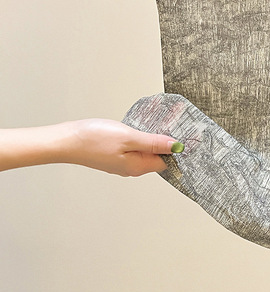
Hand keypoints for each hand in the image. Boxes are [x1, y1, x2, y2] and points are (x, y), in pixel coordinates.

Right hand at [0, 119, 183, 175]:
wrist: (65, 140)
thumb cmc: (94, 139)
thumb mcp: (129, 137)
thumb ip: (153, 142)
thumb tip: (175, 146)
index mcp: (137, 167)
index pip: (166, 161)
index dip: (175, 148)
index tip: (182, 133)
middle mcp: (131, 168)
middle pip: (156, 157)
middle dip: (164, 142)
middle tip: (170, 123)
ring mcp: (120, 163)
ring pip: (144, 151)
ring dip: (150, 139)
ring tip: (154, 123)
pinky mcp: (112, 155)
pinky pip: (132, 148)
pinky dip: (138, 138)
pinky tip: (136, 127)